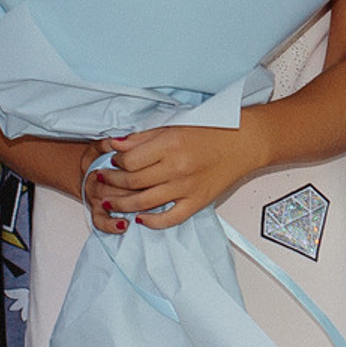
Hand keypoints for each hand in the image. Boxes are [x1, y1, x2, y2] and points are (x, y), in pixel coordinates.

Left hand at [88, 124, 266, 230]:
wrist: (244, 142)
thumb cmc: (211, 130)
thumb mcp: (175, 124)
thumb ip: (144, 136)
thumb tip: (114, 144)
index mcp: (171, 144)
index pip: (129, 161)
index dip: (114, 162)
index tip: (111, 161)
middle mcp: (177, 168)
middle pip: (132, 182)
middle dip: (111, 183)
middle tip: (101, 181)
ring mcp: (187, 188)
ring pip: (144, 203)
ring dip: (121, 204)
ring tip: (109, 202)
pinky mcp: (197, 202)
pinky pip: (169, 219)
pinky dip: (152, 222)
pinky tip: (140, 219)